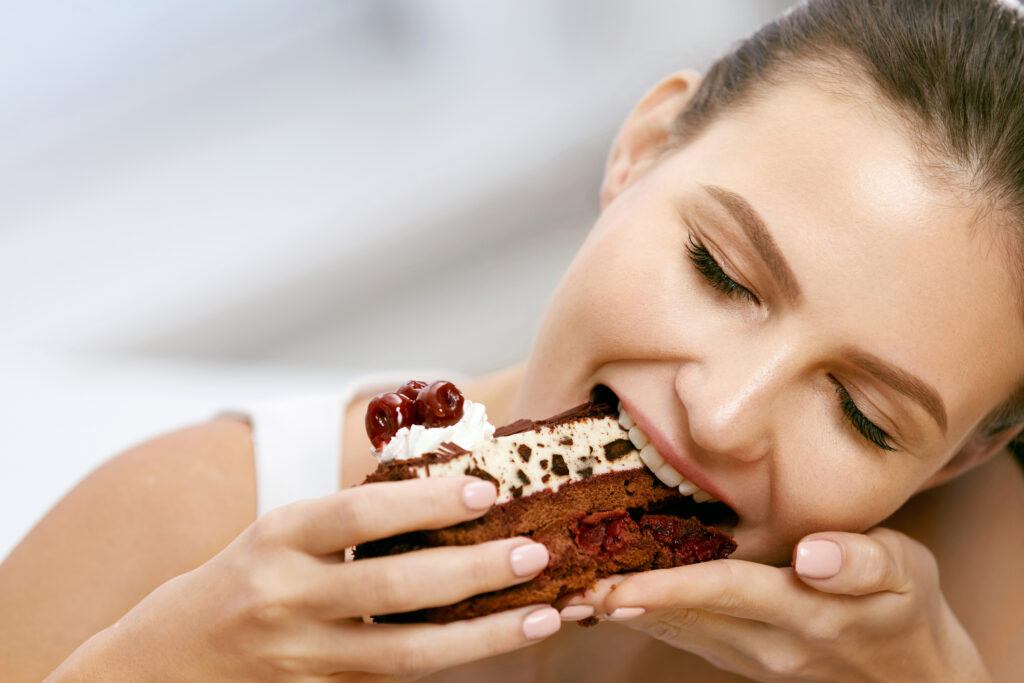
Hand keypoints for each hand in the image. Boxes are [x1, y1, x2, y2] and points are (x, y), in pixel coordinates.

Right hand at [51, 477, 559, 681]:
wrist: (171, 659)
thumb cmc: (248, 576)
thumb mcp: (284, 532)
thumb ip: (354, 516)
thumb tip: (451, 485)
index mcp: (280, 535)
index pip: (360, 514)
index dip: (427, 502)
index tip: (487, 490)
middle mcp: (287, 596)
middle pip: (393, 588)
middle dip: (472, 571)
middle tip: (532, 553)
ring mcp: (302, 656)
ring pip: (406, 653)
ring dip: (483, 634)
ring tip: (542, 613)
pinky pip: (396, 680)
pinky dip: (452, 661)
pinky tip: (497, 641)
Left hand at [560, 527, 991, 681]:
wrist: (912, 672)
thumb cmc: (905, 606)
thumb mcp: (904, 572)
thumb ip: (860, 561)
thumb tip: (813, 556)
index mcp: (803, 611)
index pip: (724, 592)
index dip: (667, 587)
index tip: (615, 585)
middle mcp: (768, 641)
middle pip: (684, 615)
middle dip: (623, 600)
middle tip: (564, 585)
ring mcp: (751, 655)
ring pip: (678, 629)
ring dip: (625, 611)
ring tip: (572, 592)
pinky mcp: (742, 657)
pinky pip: (686, 635)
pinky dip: (648, 616)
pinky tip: (613, 602)